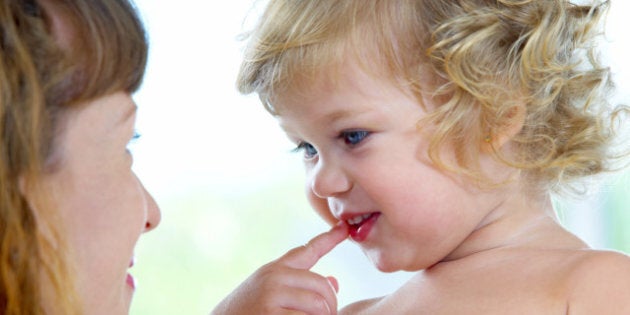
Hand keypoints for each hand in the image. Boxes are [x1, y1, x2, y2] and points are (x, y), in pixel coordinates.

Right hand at [211, 222, 348, 314]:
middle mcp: (274, 277)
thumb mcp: (270, 293)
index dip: (330, 238)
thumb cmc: (247, 312)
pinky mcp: (271, 314)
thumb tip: (334, 282)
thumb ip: (299, 285)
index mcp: (275, 269)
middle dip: (331, 305)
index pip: (309, 250)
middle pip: (322, 286)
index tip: (344, 228)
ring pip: (319, 305)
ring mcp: (272, 295)